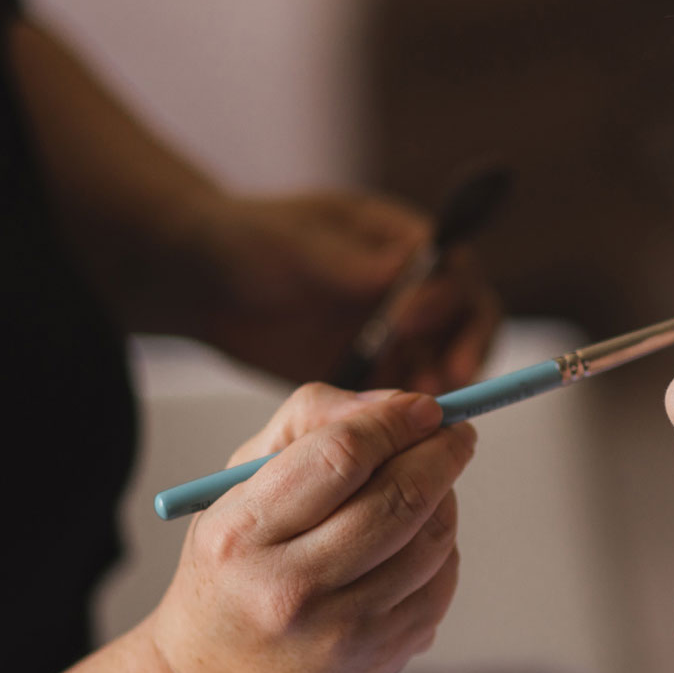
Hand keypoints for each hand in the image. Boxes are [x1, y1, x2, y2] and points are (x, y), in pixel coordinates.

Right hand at [145, 385, 477, 672]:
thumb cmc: (236, 567)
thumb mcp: (235, 488)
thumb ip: (308, 424)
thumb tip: (398, 404)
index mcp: (241, 535)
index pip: (339, 458)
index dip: (394, 421)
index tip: (424, 406)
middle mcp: (289, 588)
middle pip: (398, 498)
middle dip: (441, 452)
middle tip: (456, 432)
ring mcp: (341, 630)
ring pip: (432, 540)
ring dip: (446, 497)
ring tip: (432, 482)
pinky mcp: (380, 656)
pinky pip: (441, 582)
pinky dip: (443, 548)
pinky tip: (418, 539)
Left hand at [197, 191, 502, 391]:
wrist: (205, 282)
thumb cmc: (250, 240)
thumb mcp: (298, 242)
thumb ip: (352, 260)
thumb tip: (412, 263)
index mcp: (401, 241)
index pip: (451, 266)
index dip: (442, 293)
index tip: (407, 319)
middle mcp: (412, 287)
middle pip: (468, 316)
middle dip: (466, 345)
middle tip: (451, 375)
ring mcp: (398, 331)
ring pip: (446, 358)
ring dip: (445, 382)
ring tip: (427, 407)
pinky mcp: (376, 373)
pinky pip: (410, 396)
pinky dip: (412, 414)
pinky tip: (400, 431)